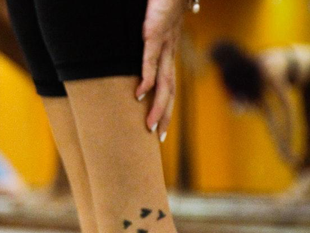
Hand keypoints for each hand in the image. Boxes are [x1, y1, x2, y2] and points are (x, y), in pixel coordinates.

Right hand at [136, 0, 186, 140]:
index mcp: (170, 49)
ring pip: (163, 80)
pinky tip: (140, 93)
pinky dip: (146, 77)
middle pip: (169, 89)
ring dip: (157, 104)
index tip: (159, 127)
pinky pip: (150, 58)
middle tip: (157, 138)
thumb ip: (158, 29)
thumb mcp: (161, 17)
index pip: (169, 84)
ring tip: (148, 125)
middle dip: (164, 115)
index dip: (165, 106)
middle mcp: (169, 50)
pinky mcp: (154, 31)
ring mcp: (163, 42)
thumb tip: (165, 25)